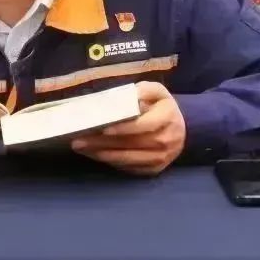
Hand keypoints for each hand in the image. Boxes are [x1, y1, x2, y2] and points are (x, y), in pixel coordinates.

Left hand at [71, 82, 185, 175]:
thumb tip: (127, 96)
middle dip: (103, 143)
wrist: (181, 128)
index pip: (143, 126)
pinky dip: (110, 162)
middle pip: (131, 144)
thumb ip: (143, 90)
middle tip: (78, 140)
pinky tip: (94, 154)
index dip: (123, 128)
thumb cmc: (161, 107)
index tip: (102, 129)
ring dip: (102, 155)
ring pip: (128, 159)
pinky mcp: (154, 169)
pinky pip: (129, 168)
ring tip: (81, 148)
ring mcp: (161, 158)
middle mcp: (167, 140)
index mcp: (167, 118)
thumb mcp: (157, 91)